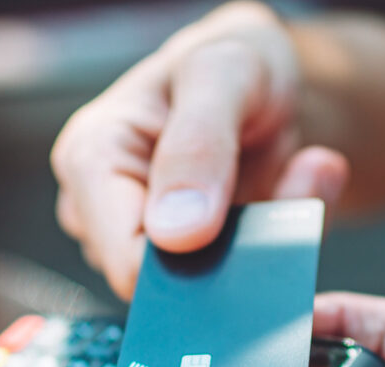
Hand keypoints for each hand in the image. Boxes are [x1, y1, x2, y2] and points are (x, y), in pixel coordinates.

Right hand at [50, 1, 348, 298]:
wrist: (265, 77)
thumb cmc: (235, 61)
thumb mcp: (225, 72)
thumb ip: (200, 144)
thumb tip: (176, 234)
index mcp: (90, 159)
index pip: (128, 264)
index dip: (197, 262)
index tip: (257, 220)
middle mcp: (101, 209)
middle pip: (167, 283)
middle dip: (238, 248)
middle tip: (293, 182)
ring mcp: (138, 238)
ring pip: (205, 286)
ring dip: (262, 244)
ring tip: (290, 179)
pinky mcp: (179, 258)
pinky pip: (232, 281)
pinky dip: (272, 246)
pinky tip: (287, 198)